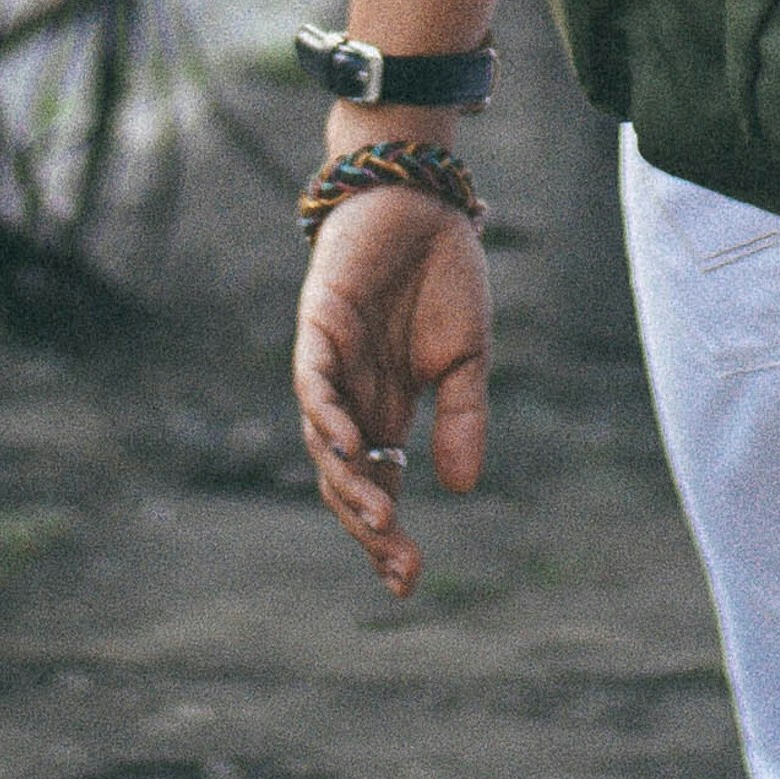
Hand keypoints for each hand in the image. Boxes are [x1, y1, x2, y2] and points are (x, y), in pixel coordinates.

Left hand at [292, 186, 492, 594]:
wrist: (422, 197)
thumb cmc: (441, 272)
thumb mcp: (467, 356)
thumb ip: (463, 417)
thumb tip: (461, 489)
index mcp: (386, 409)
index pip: (378, 485)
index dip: (387, 534)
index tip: (409, 581)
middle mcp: (351, 396)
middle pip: (345, 478)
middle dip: (369, 526)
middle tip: (399, 565)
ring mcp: (330, 363)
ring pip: (323, 441)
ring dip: (349, 482)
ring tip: (382, 521)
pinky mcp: (318, 324)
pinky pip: (312, 381)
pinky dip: (326, 415)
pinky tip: (348, 445)